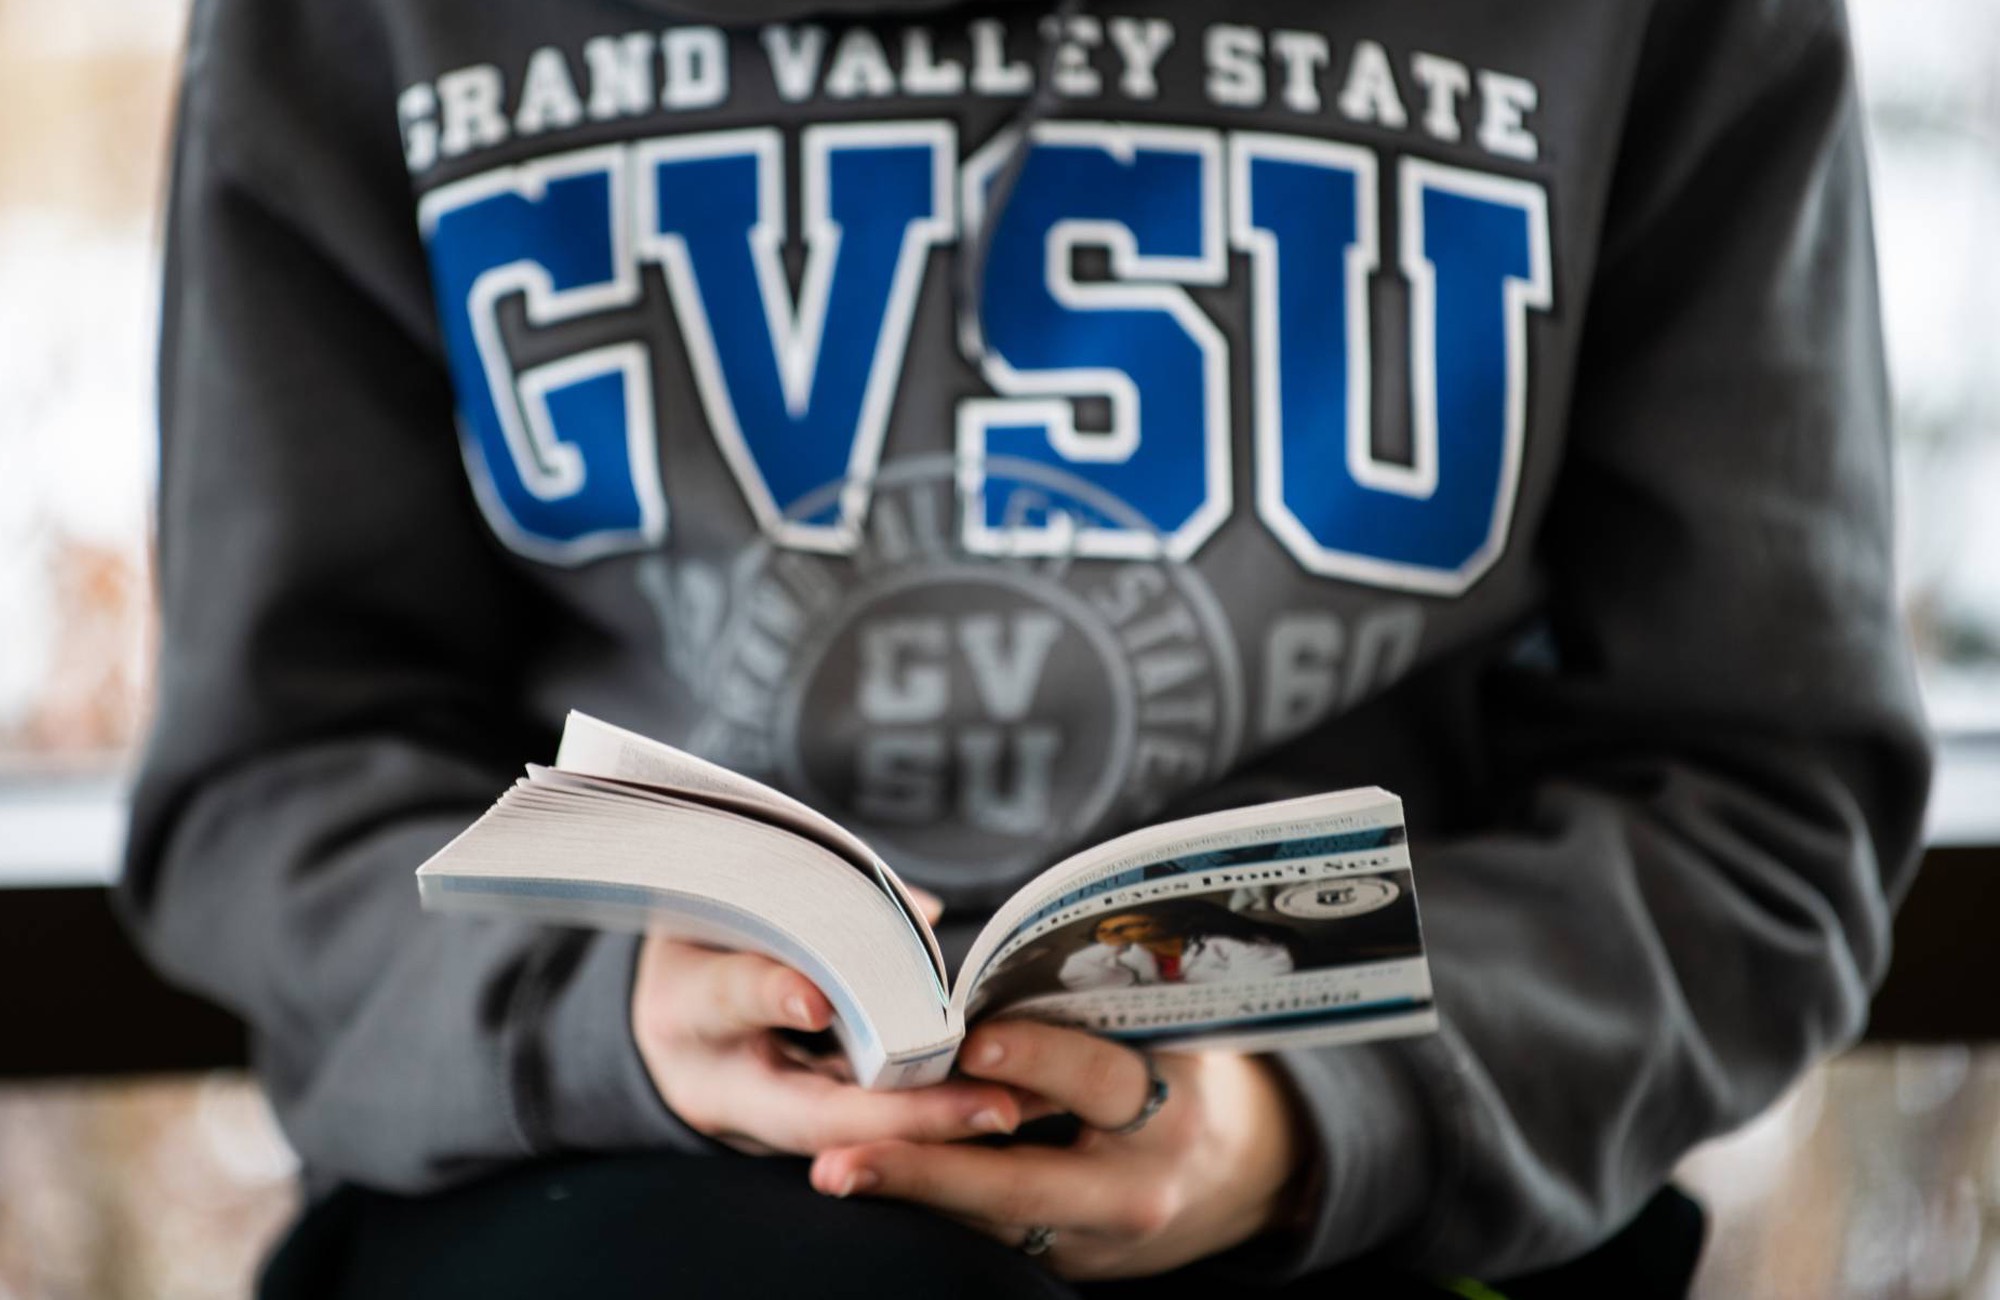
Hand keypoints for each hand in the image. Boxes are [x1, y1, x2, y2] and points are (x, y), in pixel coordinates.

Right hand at [632, 889, 1024, 1155]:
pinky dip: (924, 1130)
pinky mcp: (791, 1143)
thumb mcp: (733, 900)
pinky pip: (861, 1142)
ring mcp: (753, 1127)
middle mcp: (716, 1083)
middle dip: (900, 1117)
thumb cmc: (708, 932)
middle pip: (808, 1114)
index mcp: (682, 1005)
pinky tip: (991, 1115)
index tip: (817, 1003)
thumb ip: (811, 898)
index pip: (726, 997)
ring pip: (844, 1141)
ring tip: (1006, 1111)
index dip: (770, 997)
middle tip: (987, 1106)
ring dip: (929, 1134)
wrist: (669, 1010)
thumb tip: (920, 912)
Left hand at [808, 1020, 1308, 1278]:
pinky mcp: (1075, 1266)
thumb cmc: (1195, 1074)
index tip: (967, 1040)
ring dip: (912, 1193)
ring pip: (994, 1220)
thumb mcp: (1172, 1034)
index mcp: (1172, 1112)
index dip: (1034, 1058)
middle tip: (839, 1160)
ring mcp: (1101, 1240)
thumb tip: (1007, 960)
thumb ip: (1101, 1010)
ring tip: (835, 1171)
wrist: (1253, 1174)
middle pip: (1020, 1185)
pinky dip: (936, 1204)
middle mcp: (1136, 1188)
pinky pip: (996, 1235)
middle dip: (926, 1170)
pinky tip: (874, 1180)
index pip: (1096, 1081)